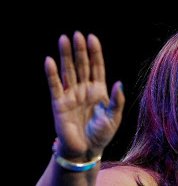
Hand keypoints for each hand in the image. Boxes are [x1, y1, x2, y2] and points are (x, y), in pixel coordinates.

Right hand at [45, 31, 123, 159]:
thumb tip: (119, 83)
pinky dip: (52, 74)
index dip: (94, 53)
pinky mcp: (59, 103)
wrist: (86, 151)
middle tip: (77, 34)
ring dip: (66, 56)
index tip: (92, 38)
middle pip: (81, 66)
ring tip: (63, 39)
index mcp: (99, 92)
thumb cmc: (101, 135)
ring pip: (68, 71)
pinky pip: (55, 86)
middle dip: (80, 50)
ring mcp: (71, 95)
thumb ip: (117, 101)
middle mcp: (84, 90)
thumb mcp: (114, 118)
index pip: (96, 67)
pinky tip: (49, 60)